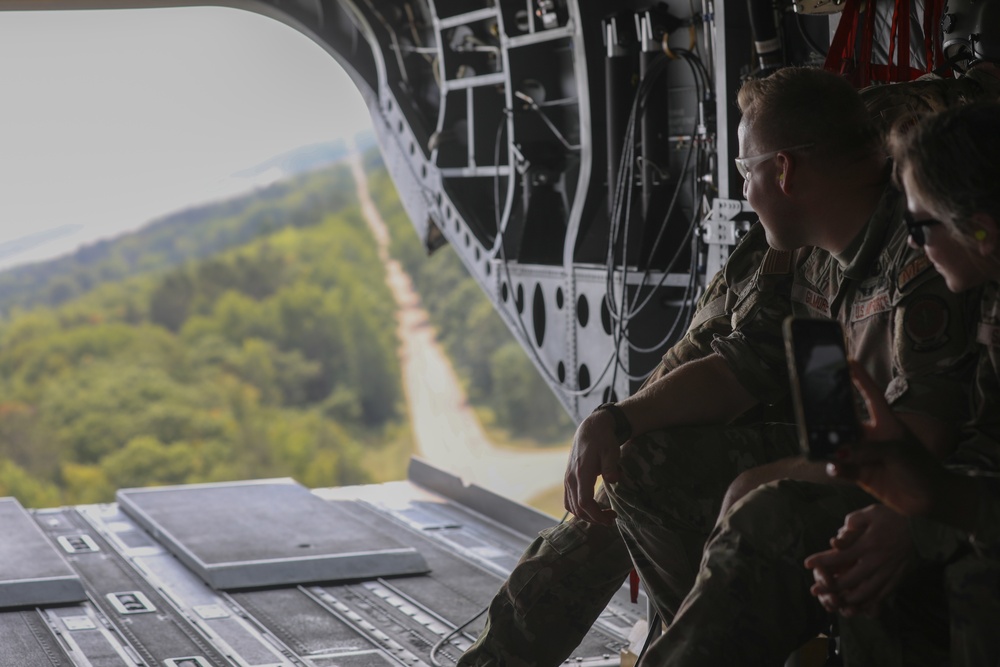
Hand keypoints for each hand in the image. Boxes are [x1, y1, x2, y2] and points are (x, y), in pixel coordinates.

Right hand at [564, 410, 621, 524]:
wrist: (591, 429)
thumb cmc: (603, 440)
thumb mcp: (611, 450)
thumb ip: (611, 466)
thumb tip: (614, 480)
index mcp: (581, 473)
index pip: (584, 502)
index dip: (596, 515)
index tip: (611, 518)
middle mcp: (571, 478)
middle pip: (578, 508)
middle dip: (594, 518)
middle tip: (612, 518)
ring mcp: (568, 479)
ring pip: (571, 506)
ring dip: (586, 515)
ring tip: (603, 515)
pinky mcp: (568, 479)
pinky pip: (569, 500)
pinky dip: (580, 508)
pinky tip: (593, 507)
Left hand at [804, 504, 913, 616]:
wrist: (923, 529)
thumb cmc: (893, 518)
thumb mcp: (871, 513)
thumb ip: (852, 523)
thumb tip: (836, 539)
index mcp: (868, 544)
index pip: (840, 556)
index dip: (821, 560)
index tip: (807, 563)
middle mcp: (877, 561)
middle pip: (849, 580)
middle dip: (829, 586)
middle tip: (814, 589)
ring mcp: (887, 572)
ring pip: (864, 593)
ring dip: (846, 599)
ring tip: (832, 601)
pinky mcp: (896, 579)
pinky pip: (881, 596)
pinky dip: (867, 604)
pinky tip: (856, 606)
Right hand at [828, 361, 945, 516]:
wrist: (931, 498)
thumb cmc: (921, 467)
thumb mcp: (897, 451)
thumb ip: (868, 449)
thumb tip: (840, 452)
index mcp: (886, 423)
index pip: (871, 396)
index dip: (861, 379)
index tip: (848, 362)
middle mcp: (872, 437)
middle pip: (847, 421)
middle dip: (831, 416)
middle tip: (813, 410)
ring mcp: (865, 456)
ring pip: (840, 445)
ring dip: (829, 446)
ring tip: (819, 444)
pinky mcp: (861, 474)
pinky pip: (841, 468)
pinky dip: (836, 468)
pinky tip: (834, 467)